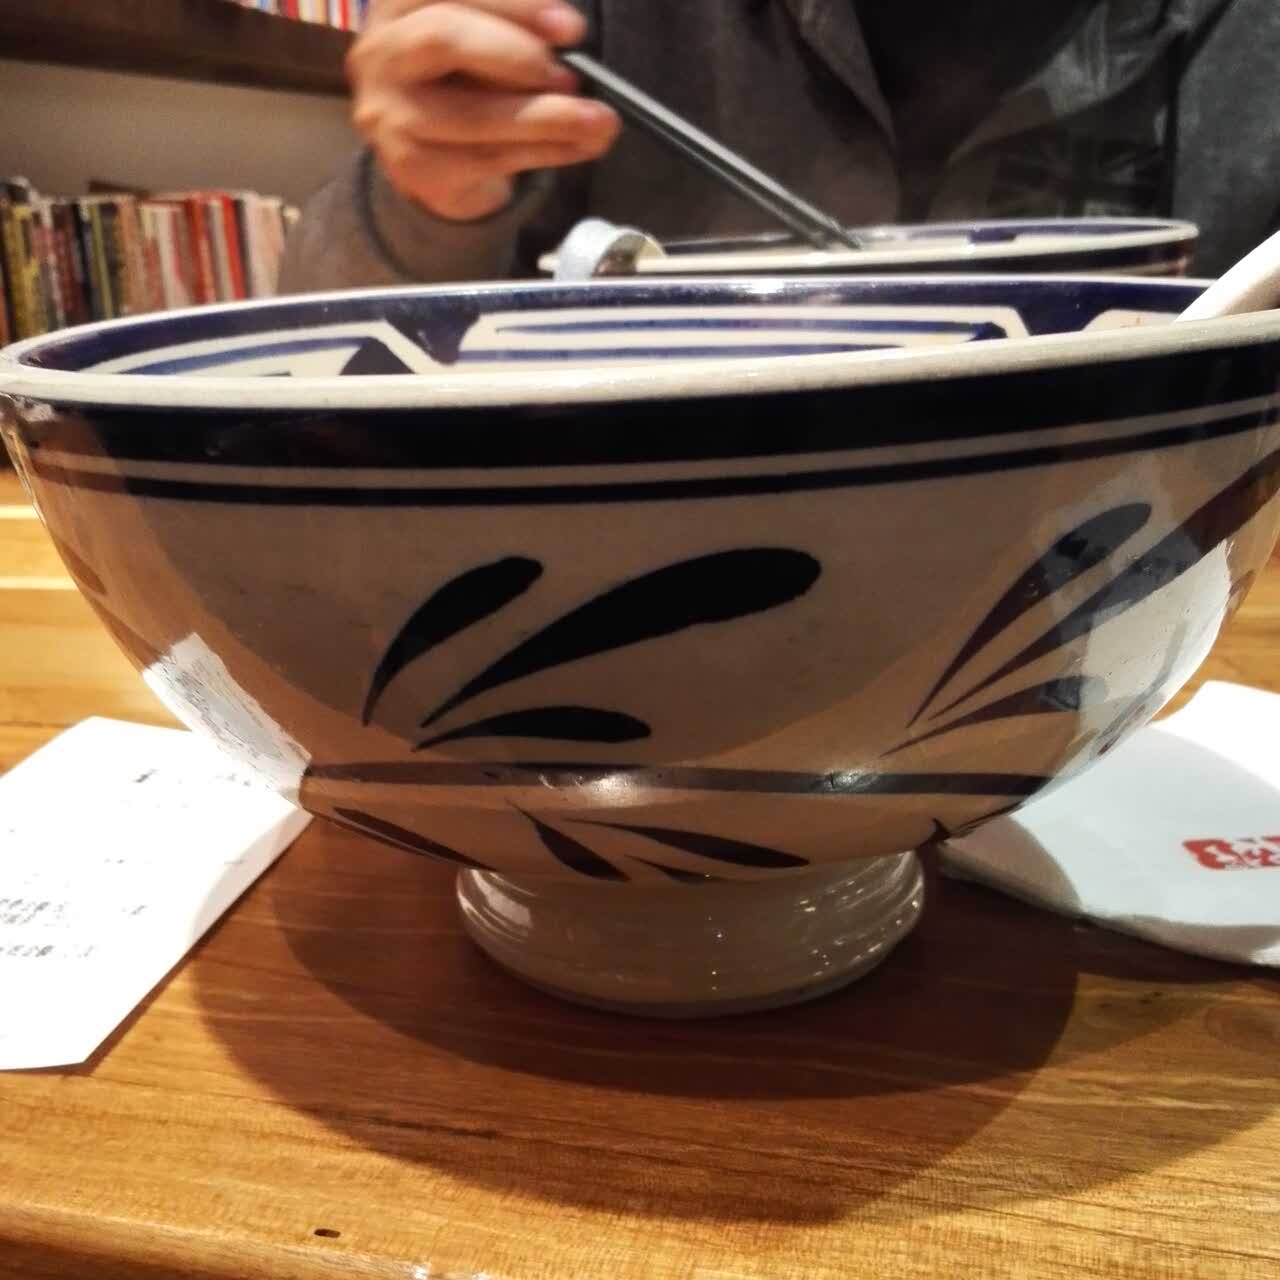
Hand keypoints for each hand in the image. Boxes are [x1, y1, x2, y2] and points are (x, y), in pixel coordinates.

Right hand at [349, 1, 620, 221]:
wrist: (433, 158)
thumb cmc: (467, 81)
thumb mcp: (485, 37)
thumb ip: (517, 30)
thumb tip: (571, 40)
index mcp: (401, 3)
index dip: (517, 5)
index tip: (573, 29)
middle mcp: (383, 52)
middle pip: (442, 38)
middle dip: (517, 54)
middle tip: (572, 76)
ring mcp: (391, 113)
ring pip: (472, 114)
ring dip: (546, 118)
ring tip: (598, 120)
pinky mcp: (412, 166)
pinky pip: (487, 159)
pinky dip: (544, 152)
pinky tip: (580, 146)